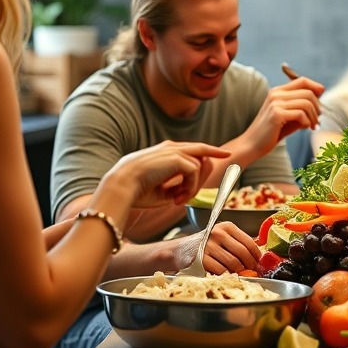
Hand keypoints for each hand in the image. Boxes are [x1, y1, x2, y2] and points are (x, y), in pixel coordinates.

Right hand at [106, 141, 230, 208]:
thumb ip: (177, 187)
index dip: (210, 151)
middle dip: (216, 155)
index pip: (192, 148)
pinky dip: (190, 187)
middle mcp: (170, 148)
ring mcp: (174, 151)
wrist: (121, 187)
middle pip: (202, 150)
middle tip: (225, 159)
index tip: (224, 153)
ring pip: (199, 166)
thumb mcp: (161, 190)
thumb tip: (189, 192)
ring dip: (193, 186)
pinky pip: (195, 173)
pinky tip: (176, 198)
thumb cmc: (136, 191)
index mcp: (164, 152)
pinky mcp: (177, 158)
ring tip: (177, 199)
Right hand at [176, 222, 261, 273]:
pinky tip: (228, 276)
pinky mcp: (201, 258)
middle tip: (252, 271)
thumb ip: (239, 243)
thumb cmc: (206, 245)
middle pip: (242, 252)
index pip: (248, 241)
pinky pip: (221, 270)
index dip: (256, 254)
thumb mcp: (223, 238)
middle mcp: (218, 233)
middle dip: (250, 264)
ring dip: (239, 271)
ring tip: (241, 274)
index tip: (259, 262)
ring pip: (233, 262)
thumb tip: (259, 254)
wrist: (180, 250)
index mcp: (226, 227)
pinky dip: (227, 275)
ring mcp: (209, 245)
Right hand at [245, 77, 324, 155]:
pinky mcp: (276, 114)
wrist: (252, 145)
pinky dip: (307, 122)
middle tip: (318, 121)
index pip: (302, 80)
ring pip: (307, 103)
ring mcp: (275, 103)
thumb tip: (321, 92)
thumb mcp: (290, 115)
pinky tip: (304, 128)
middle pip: (308, 92)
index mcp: (278, 91)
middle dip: (318, 108)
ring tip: (313, 126)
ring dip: (314, 116)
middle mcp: (276, 94)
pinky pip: (301, 114)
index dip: (316, 88)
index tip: (321, 103)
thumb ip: (302, 105)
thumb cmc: (273, 132)